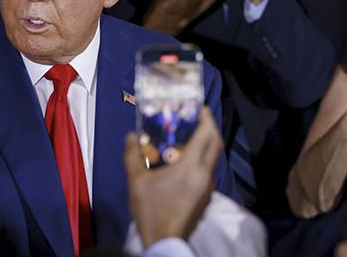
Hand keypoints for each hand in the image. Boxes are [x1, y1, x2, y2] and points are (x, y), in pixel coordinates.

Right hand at [124, 107, 221, 247]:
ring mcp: (208, 187)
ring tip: (189, 136)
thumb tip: (131, 135)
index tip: (200, 107)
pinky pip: (209, 170)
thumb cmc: (150, 209)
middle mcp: (205, 174)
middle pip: (215, 144)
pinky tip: (186, 160)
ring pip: (213, 157)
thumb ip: (133, 155)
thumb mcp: (136, 181)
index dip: (206, 119)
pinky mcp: (207, 196)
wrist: (164, 240)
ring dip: (207, 143)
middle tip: (197, 118)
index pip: (206, 136)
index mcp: (190, 167)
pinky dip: (203, 158)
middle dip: (210, 128)